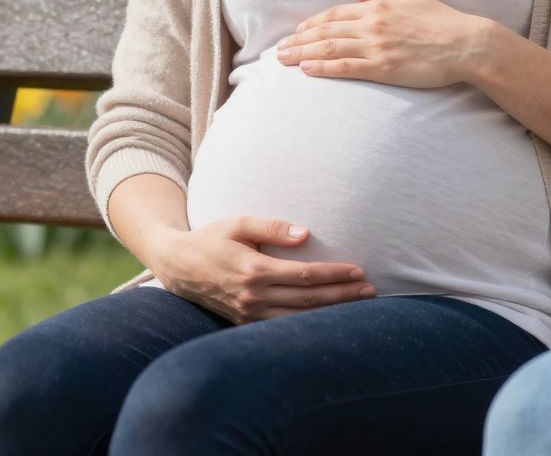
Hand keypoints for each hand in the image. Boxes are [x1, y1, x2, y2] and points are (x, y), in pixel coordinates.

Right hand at [148, 216, 374, 322]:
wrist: (179, 267)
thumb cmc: (211, 239)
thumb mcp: (238, 223)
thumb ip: (271, 228)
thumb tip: (305, 234)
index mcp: (254, 272)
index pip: (305, 276)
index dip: (334, 274)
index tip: (359, 271)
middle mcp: (253, 297)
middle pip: (308, 300)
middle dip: (342, 295)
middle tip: (371, 290)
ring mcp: (248, 315)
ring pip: (299, 318)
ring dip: (331, 313)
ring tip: (358, 305)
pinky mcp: (245, 323)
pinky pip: (283, 327)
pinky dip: (308, 324)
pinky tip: (329, 319)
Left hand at [277, 0, 499, 89]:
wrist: (466, 44)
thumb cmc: (443, 21)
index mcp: (378, 7)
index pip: (336, 13)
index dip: (312, 22)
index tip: (297, 30)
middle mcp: (372, 25)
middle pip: (326, 31)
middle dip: (299, 39)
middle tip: (278, 49)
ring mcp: (377, 47)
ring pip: (330, 48)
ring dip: (303, 53)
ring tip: (283, 60)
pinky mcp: (383, 68)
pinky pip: (346, 67)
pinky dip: (323, 68)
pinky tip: (307, 70)